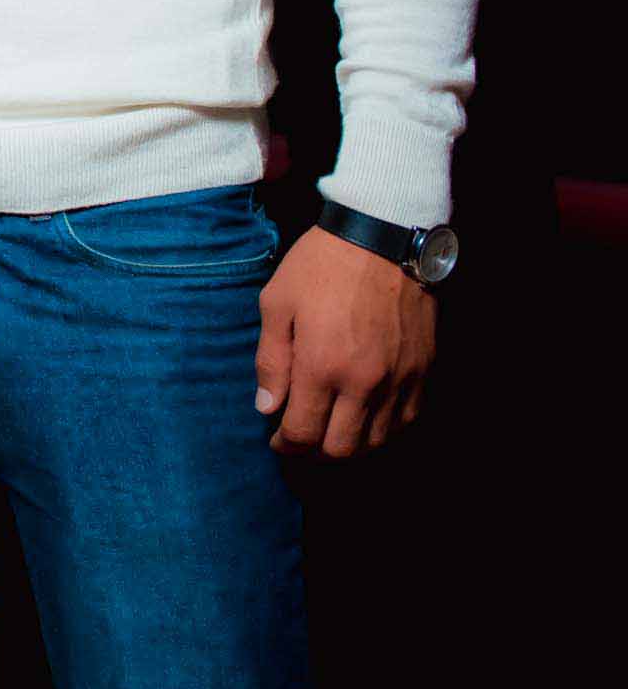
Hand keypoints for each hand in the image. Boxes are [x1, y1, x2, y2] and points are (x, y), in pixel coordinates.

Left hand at [255, 225, 436, 456]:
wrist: (383, 237)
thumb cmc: (321, 266)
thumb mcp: (277, 303)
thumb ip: (271, 360)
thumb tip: (267, 407)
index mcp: (321, 366)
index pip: (302, 433)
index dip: (285, 445)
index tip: (276, 439)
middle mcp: (363, 382)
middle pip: (341, 449)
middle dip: (314, 451)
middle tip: (300, 437)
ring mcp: (399, 379)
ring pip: (376, 442)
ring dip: (350, 445)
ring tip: (331, 429)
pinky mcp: (423, 371)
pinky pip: (406, 420)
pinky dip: (384, 429)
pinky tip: (365, 416)